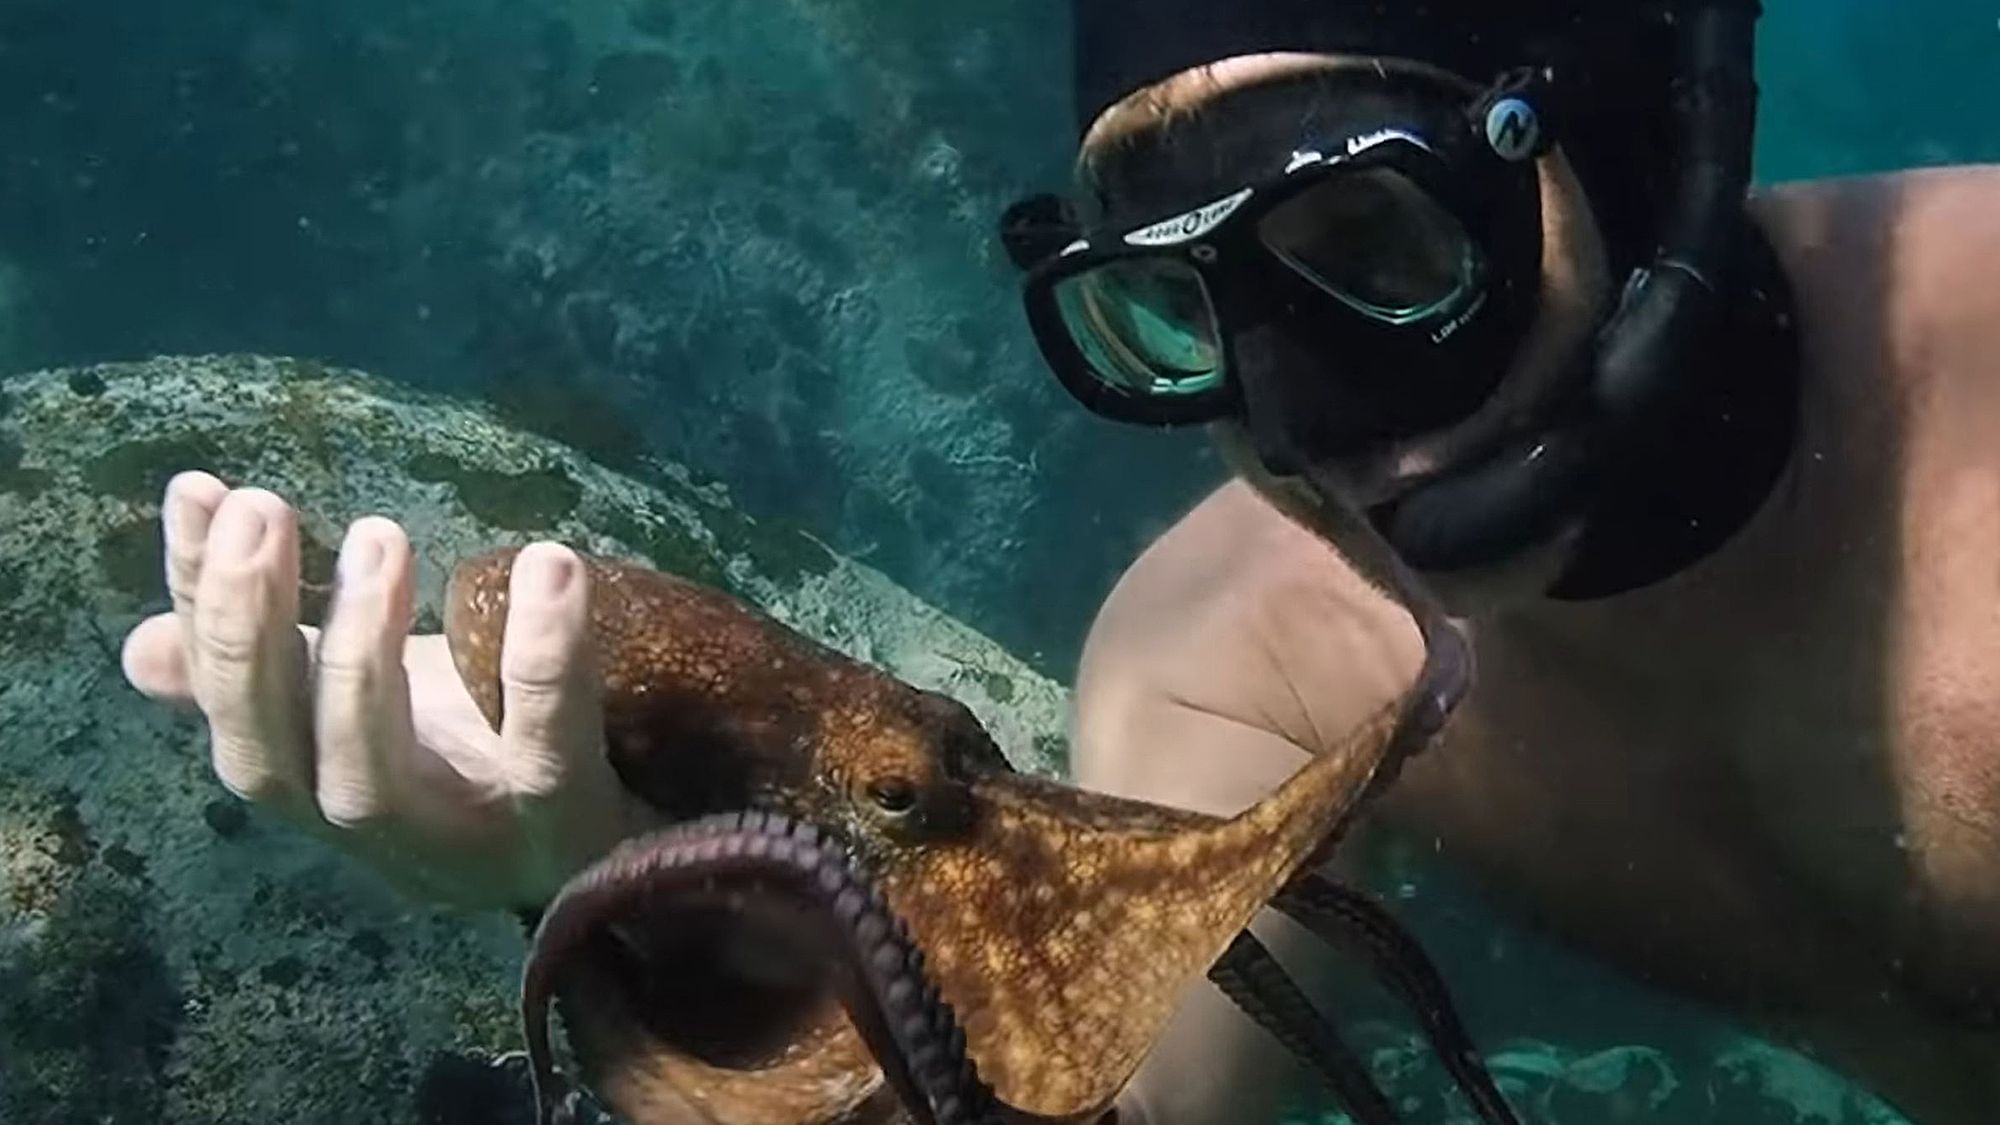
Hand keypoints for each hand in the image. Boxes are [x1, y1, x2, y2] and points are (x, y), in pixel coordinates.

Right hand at [121, 471, 661, 911]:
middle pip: (271, 755)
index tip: (199, 494)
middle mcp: (373, 831)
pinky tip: (547, 565)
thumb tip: (141, 646)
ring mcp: (467, 843)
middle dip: (249, 633)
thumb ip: (275, 673)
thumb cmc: (483, 762)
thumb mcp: (373, 709)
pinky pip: (545, 751)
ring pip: (370, 776)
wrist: (625, 846)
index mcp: (319, 787)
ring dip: (356, 654)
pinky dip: (542, 660)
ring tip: (377, 533)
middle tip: (265, 510)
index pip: (229, 706)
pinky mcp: (565, 826)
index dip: (200, 606)